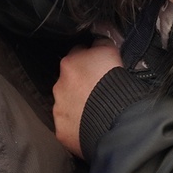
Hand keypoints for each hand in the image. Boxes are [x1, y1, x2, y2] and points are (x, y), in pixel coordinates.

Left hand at [53, 38, 122, 157]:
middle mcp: (59, 86)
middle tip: (98, 87)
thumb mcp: (110, 50)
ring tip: (96, 108)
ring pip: (67, 103)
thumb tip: (96, 42)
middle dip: (80, 82)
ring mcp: (59, 109)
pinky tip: (91, 124)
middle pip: (69, 80)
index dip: (89, 57)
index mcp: (69, 64)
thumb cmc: (113, 81)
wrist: (113, 117)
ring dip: (78, 103)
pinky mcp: (61, 131)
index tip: (98, 63)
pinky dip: (77, 124)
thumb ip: (100, 44)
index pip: (77, 53)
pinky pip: (69, 125)